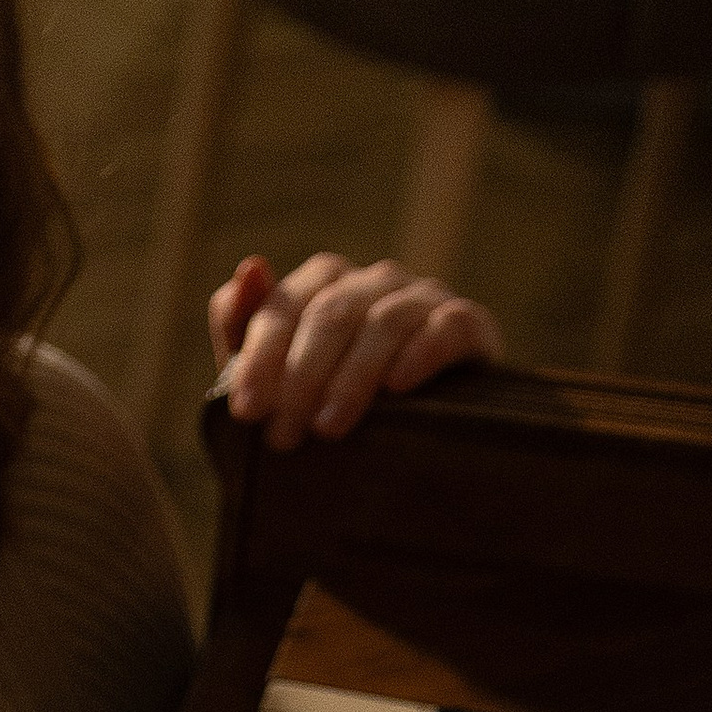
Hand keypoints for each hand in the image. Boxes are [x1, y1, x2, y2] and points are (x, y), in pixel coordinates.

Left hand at [211, 252, 501, 447]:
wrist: (411, 443)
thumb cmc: (329, 403)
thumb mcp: (276, 378)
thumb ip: (245, 329)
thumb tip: (249, 268)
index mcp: (325, 284)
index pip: (286, 305)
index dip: (261, 357)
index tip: (245, 410)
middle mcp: (374, 281)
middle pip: (331, 313)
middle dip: (302, 377)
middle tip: (283, 436)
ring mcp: (422, 298)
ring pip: (383, 322)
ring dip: (352, 377)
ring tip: (328, 427)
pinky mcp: (466, 324)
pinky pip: (445, 327)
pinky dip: (420, 353)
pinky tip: (397, 387)